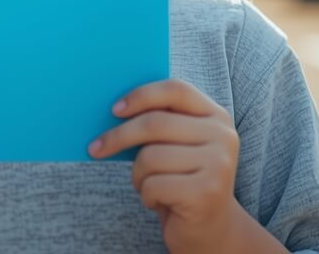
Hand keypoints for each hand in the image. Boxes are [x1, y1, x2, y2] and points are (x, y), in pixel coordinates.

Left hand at [88, 79, 240, 253]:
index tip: (114, 110)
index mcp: (216, 116)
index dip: (141, 95)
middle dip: (118, 137)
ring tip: (147, 185)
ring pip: (150, 156)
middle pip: (155, 123)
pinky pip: (154, 184)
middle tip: (95, 148)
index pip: (176, 90)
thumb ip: (159, 122)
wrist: (211, 228)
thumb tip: (112, 109)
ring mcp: (218, 164)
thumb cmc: (183, 179)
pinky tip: (158, 201)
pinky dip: (146, 195)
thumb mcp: (177, 145)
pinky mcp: (206, 192)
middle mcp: (223, 136)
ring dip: (138, 175)